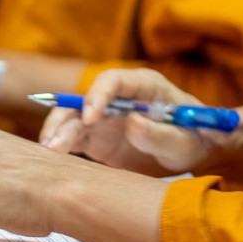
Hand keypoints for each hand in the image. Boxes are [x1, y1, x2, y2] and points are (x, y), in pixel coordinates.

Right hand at [39, 68, 224, 176]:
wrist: (193, 151)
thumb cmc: (195, 138)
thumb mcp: (185, 141)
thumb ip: (161, 134)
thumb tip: (132, 123)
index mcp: (142, 86)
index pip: (113, 81)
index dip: (98, 95)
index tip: (90, 117)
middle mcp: (118, 98)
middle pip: (83, 100)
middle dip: (66, 117)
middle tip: (54, 142)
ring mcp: (105, 118)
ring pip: (73, 119)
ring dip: (58, 133)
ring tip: (48, 152)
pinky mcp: (97, 138)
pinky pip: (74, 139)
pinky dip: (61, 146)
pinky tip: (51, 160)